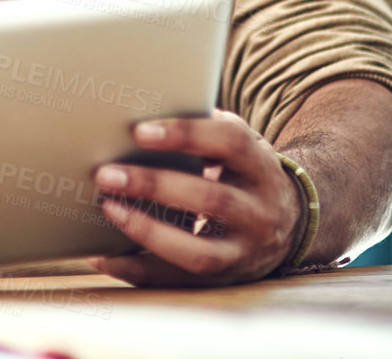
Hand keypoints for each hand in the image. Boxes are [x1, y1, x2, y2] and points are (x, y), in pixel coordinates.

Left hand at [87, 109, 302, 286]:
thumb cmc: (242, 172)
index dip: (186, 134)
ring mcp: (245, 251)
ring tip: (108, 208)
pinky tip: (101, 256)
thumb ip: (204, 130)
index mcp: (260, 166)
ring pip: (198, 252)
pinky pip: (178, 282)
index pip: (230, 143)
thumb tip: (142, 109)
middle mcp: (259, 212)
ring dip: (147, 232)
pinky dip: (136, 271)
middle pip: (210, 199)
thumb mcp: (237, 147)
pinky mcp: (224, 279)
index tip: (139, 131)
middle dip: (153, 185)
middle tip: (106, 174)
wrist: (290, 223)